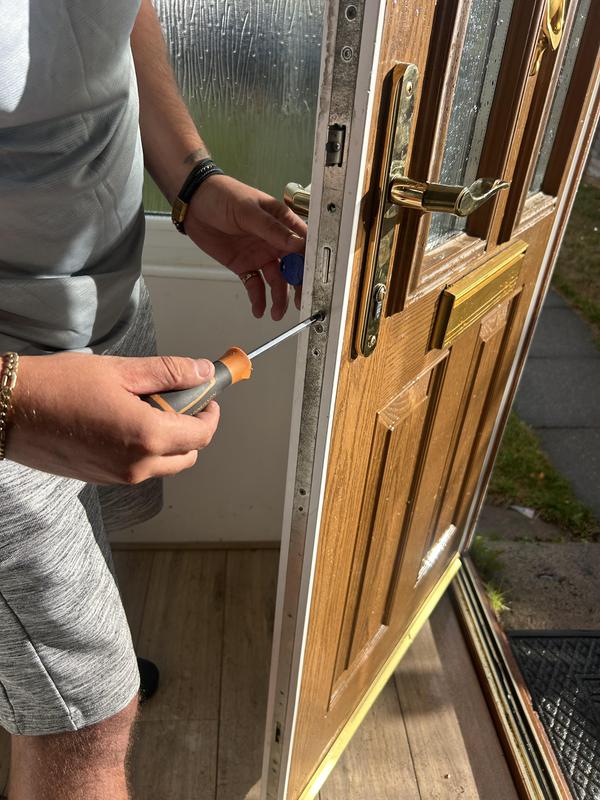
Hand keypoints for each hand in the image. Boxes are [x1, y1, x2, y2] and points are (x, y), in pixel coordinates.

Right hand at [6, 354, 220, 484]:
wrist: (9, 411)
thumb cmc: (59, 386)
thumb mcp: (121, 370)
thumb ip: (168, 373)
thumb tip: (203, 372)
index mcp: (147, 437)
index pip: (202, 435)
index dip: (210, 414)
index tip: (206, 397)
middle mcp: (137, 465)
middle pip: (188, 455)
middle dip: (192, 428)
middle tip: (178, 400)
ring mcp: (119, 477)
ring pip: (164, 465)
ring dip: (169, 441)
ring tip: (146, 407)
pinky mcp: (102, 479)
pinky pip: (139, 469)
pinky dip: (146, 450)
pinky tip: (125, 422)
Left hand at [184, 175, 306, 319]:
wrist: (195, 204)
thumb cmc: (223, 196)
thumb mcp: (248, 211)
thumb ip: (272, 229)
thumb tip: (297, 243)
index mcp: (282, 223)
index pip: (303, 245)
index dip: (311, 262)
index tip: (314, 279)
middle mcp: (275, 241)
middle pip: (294, 267)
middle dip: (298, 286)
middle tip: (300, 302)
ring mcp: (261, 254)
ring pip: (276, 280)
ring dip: (278, 297)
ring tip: (276, 313)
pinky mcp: (245, 265)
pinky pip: (255, 285)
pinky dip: (258, 298)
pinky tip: (259, 310)